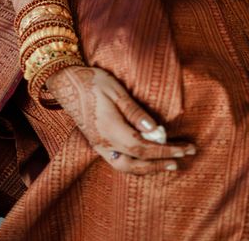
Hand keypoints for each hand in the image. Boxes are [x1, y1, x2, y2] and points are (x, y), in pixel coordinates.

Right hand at [46, 65, 195, 173]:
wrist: (64, 80)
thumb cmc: (92, 81)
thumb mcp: (115, 91)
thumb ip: (135, 112)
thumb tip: (155, 130)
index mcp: (111, 130)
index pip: (144, 149)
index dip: (166, 151)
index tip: (185, 150)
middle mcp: (104, 143)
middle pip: (136, 164)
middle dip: (160, 164)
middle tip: (181, 159)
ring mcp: (98, 145)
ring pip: (126, 167)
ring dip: (148, 168)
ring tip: (167, 163)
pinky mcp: (96, 142)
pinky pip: (119, 161)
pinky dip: (136, 164)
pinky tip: (145, 159)